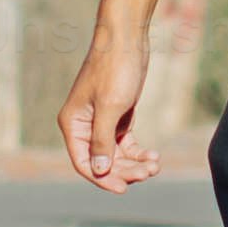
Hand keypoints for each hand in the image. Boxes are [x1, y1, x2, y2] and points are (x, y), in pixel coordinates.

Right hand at [62, 22, 159, 190]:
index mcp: (72, 123)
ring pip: (116, 155)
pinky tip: (153, 156)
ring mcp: (101, 121)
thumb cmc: (114, 68)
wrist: (127, 38)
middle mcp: (83, 125)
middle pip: (103, 161)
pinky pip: (126, 143)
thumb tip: (99, 171)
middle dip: (125, 170)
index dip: (102, 178)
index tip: (124, 188)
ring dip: (134, 163)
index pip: (83, 162)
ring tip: (155, 164)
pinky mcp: (117, 115)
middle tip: (148, 173)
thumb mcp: (110, 106)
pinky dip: (138, 152)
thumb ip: (102, 140)